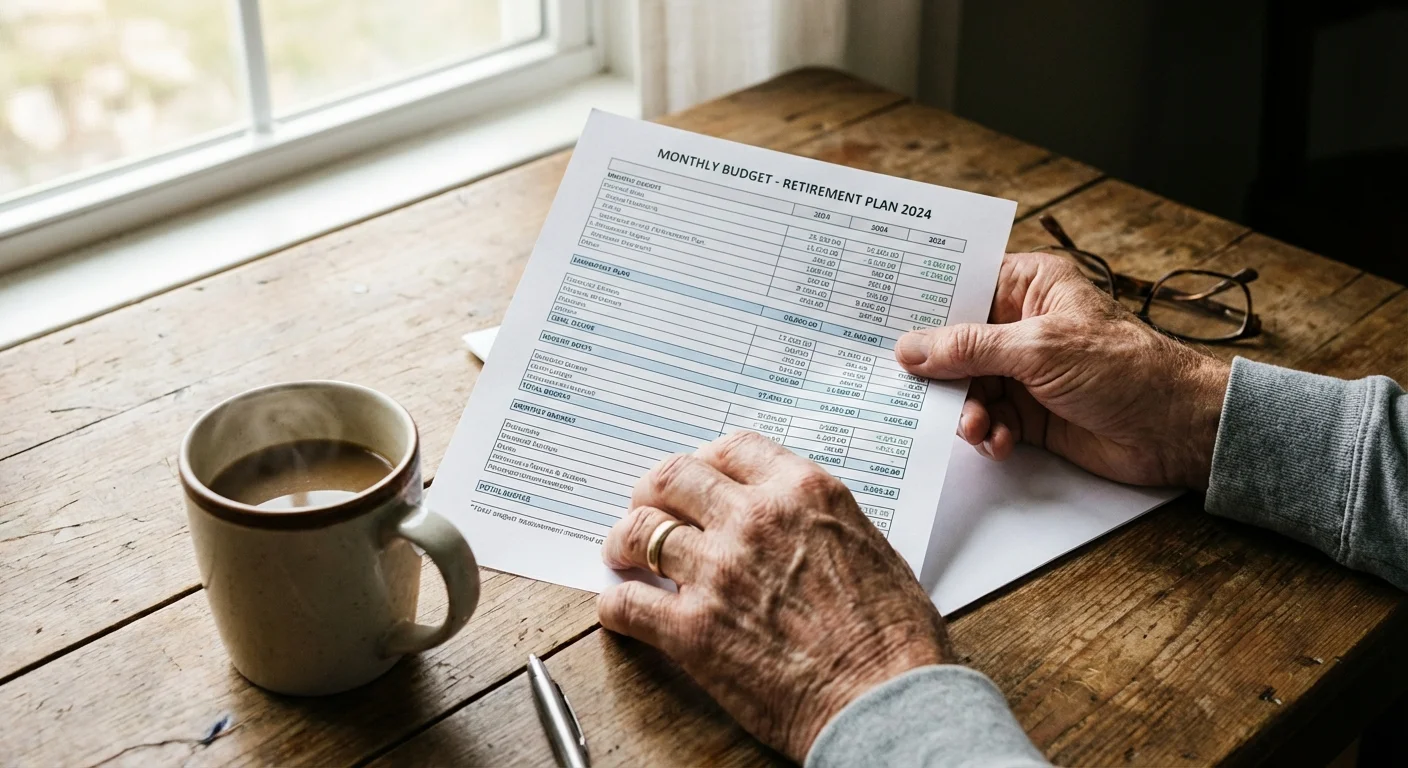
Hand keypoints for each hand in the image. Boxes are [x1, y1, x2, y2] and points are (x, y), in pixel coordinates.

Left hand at [597, 431, 949, 761]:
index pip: (731, 448)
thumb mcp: (867, 545)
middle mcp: (755, 519)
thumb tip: (787, 527)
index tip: (695, 480)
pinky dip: (617, 604)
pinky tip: (623, 609)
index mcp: (803, 492)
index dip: (703, 461)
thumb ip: (816, 522)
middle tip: (646, 508)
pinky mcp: (693, 630)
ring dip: (624, 543)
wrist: (888, 700)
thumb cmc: (894, 636)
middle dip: (651, 492)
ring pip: (640, 531)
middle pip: (673, 477)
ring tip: (622, 554)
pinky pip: (627, 604)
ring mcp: (718, 571)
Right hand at [896, 251, 1230, 488]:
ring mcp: (1024, 370)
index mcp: (1029, 285)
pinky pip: (987, 419)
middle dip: (938, 373)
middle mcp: (1021, 324)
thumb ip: (969, 349)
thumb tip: (910, 349)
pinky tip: (999, 441)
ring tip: (976, 426)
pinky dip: (986, 433)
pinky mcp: (1029, 411)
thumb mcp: (1038, 349)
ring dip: (966, 410)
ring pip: (966, 388)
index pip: (961, 287)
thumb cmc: (1124, 368)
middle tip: (914, 390)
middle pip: (954, 344)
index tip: (881, 323)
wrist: (1174, 428)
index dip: (923, 306)